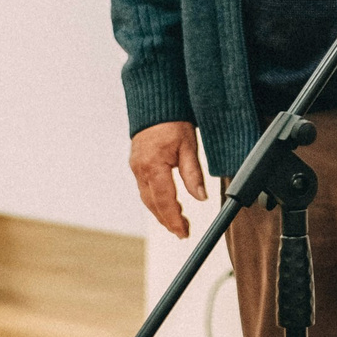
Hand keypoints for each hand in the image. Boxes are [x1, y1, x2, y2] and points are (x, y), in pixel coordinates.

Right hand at [129, 121, 208, 238]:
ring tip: (176, 223)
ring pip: (147, 199)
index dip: (174, 220)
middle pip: (153, 205)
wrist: (154, 103)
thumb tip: (201, 198)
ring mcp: (136, 167)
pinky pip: (144, 189)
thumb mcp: (189, 146)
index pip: (165, 202)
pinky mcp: (136, 164)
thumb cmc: (172, 121)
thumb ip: (193, 174)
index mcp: (154, 167)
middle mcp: (141, 170)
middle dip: (167, 221)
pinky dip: (155, 201)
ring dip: (160, 213)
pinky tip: (165, 204)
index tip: (183, 232)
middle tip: (182, 232)